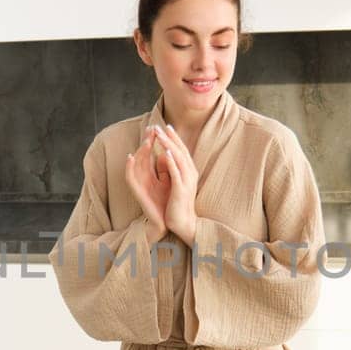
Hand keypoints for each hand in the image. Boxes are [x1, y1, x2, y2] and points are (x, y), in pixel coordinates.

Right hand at [124, 126, 170, 241]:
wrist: (165, 222)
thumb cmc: (166, 202)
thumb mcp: (168, 181)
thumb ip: (165, 168)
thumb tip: (168, 152)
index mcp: (151, 174)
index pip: (150, 153)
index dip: (153, 140)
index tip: (158, 127)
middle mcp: (143, 177)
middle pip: (143, 155)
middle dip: (147, 141)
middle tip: (152, 128)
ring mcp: (139, 183)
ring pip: (136, 163)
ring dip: (140, 151)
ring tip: (146, 140)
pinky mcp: (137, 191)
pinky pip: (129, 177)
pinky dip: (128, 167)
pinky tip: (130, 157)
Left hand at [152, 124, 198, 245]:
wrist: (185, 224)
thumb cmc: (178, 204)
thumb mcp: (176, 183)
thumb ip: (172, 169)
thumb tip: (165, 155)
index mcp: (189, 171)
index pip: (182, 150)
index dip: (175, 138)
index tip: (166, 126)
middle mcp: (190, 173)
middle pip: (180, 150)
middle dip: (169, 137)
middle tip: (159, 125)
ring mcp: (187, 181)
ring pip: (178, 158)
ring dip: (169, 144)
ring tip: (159, 134)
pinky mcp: (181, 189)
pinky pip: (176, 172)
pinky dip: (172, 161)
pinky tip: (166, 152)